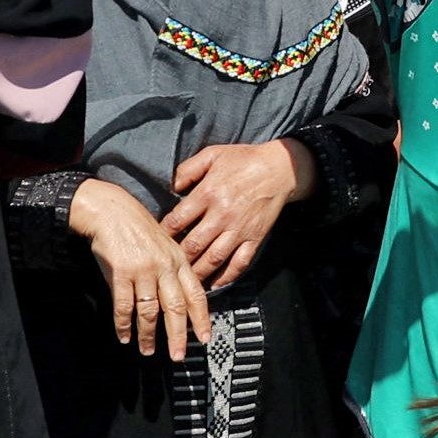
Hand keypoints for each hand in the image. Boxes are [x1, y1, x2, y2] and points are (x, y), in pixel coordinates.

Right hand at [69, 177, 212, 359]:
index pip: (196, 294)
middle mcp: (165, 267)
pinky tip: (124, 336)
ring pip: (150, 311)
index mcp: (179, 260)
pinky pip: (124, 306)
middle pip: (176, 307)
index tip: (205, 338)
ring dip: (149, 335)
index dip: (202, 318)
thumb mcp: (165, 245)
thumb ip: (174, 270)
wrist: (112, 211)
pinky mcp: (121, 273)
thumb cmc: (139, 230)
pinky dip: (124, 325)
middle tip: (179, 356)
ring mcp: (143, 270)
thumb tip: (182, 300)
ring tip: (148, 351)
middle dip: (178, 335)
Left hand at [163, 139, 313, 287]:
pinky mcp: (255, 237)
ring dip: (197, 273)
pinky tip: (216, 283)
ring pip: (213, 259)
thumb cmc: (245, 160)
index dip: (163, 234)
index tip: (156, 241)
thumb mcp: (212, 155)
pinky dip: (227, 276)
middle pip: (192, 246)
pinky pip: (240, 263)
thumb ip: (188, 169)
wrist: (281, 168)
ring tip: (185, 281)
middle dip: (176, 259)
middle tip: (166, 267)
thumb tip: (171, 187)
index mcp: (208, 193)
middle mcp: (222, 215)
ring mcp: (240, 229)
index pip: (177, 221)